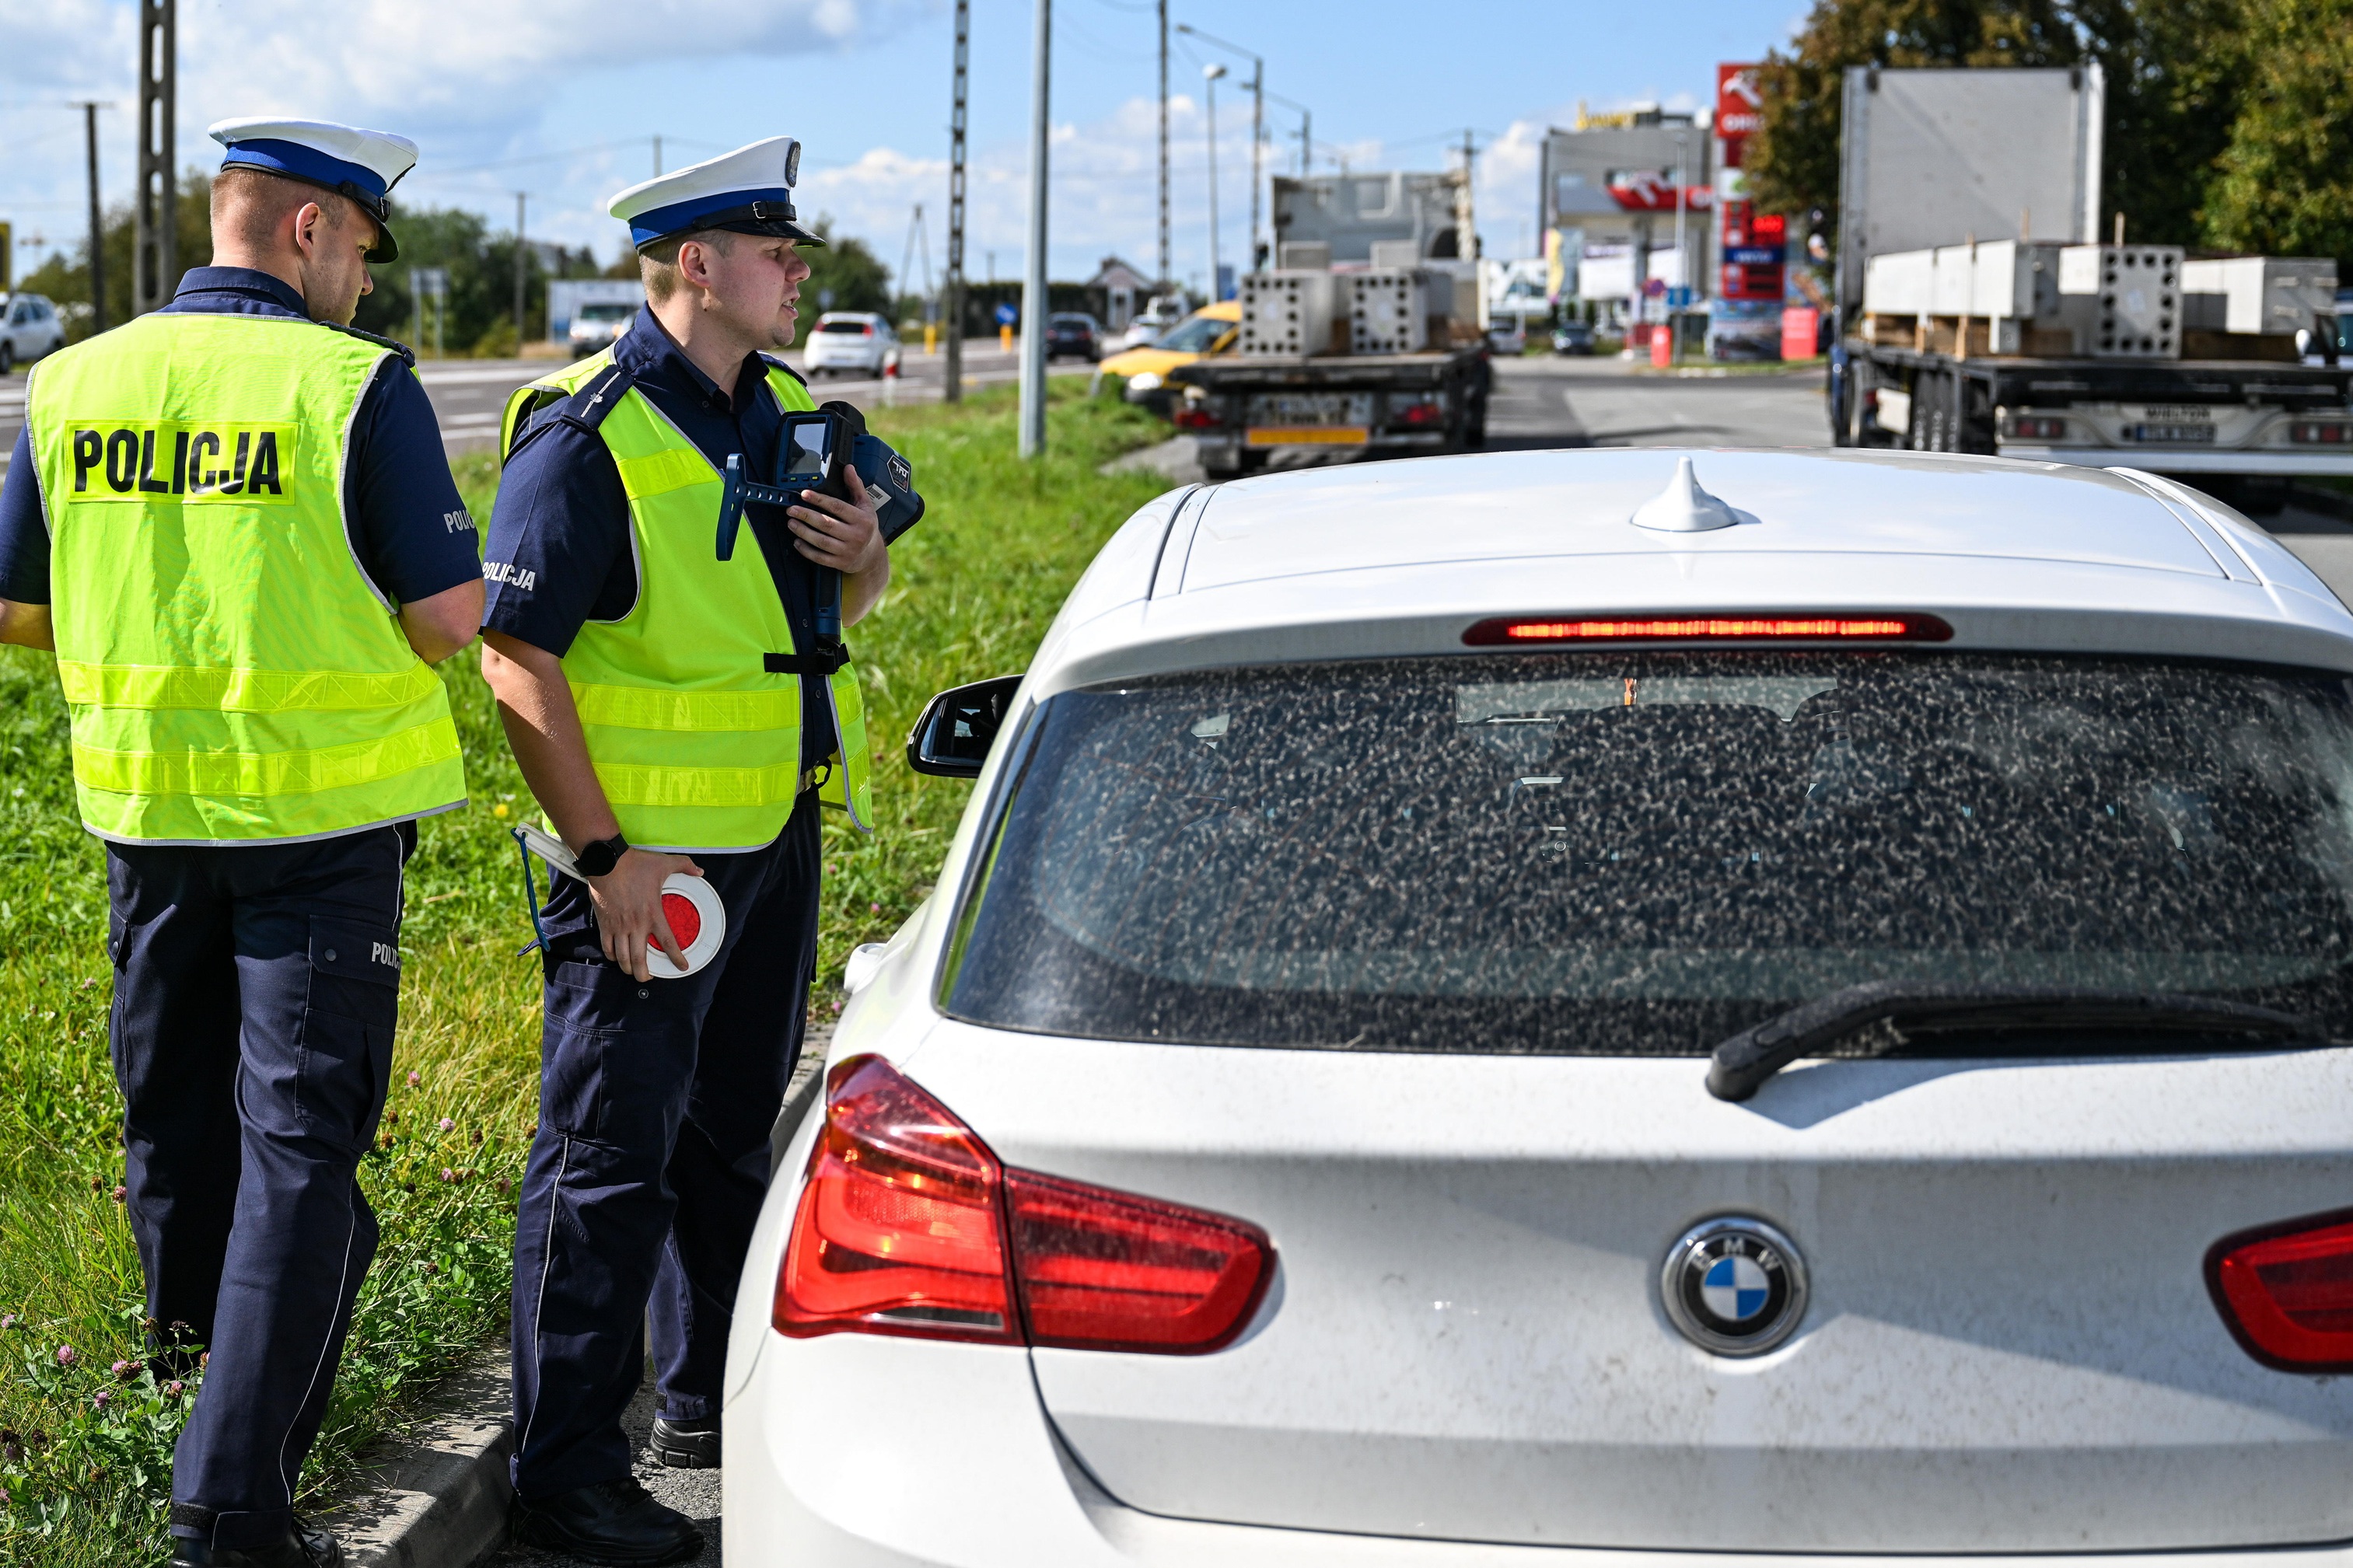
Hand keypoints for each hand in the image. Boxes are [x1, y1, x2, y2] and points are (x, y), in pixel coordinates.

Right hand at [585, 846, 705, 981]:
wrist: (606, 862)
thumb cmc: (635, 864)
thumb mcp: (664, 862)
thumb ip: (684, 865)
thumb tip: (700, 871)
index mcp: (653, 914)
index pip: (668, 942)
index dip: (676, 958)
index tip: (682, 967)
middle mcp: (636, 925)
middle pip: (639, 959)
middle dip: (643, 974)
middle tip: (647, 979)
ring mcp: (618, 926)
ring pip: (622, 957)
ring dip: (627, 968)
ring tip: (632, 971)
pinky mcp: (604, 923)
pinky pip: (607, 946)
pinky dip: (612, 955)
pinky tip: (616, 957)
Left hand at [786, 462, 886, 576]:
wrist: (872, 556)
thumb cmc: (866, 527)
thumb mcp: (866, 506)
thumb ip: (856, 486)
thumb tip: (849, 468)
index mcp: (862, 520)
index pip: (838, 507)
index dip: (819, 500)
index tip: (805, 494)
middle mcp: (856, 536)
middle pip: (826, 524)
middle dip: (806, 515)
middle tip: (792, 509)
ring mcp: (848, 551)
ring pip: (821, 541)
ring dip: (803, 532)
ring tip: (791, 523)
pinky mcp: (840, 563)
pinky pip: (820, 557)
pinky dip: (807, 550)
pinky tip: (797, 542)